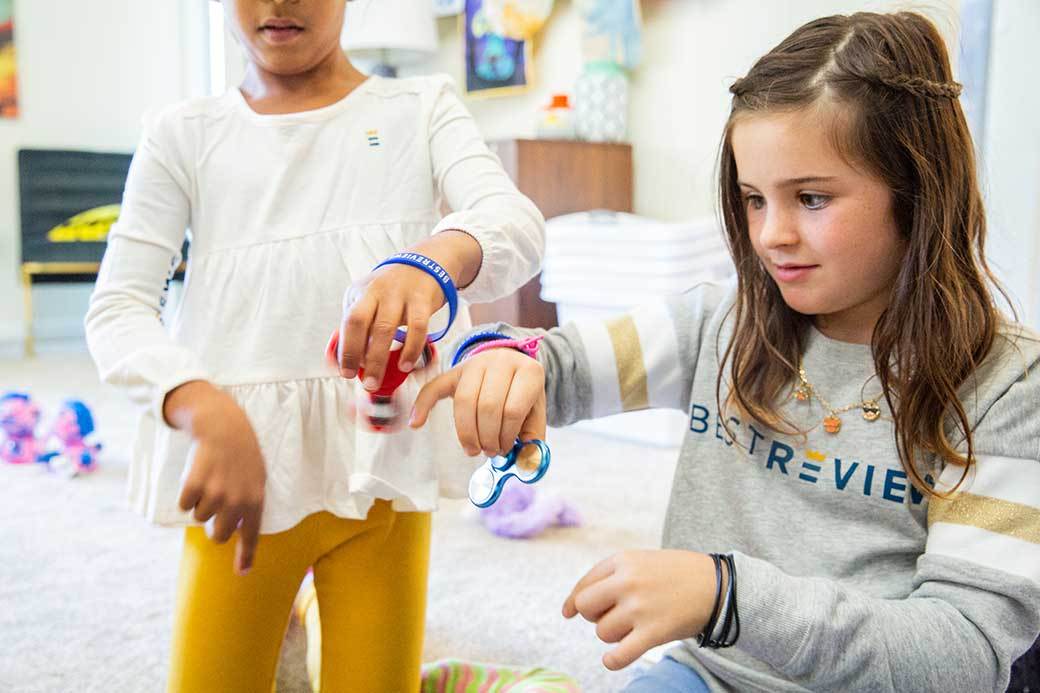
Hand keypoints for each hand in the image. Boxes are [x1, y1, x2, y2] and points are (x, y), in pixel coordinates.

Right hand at [164, 381, 266, 575]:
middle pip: (218, 535)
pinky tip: (197, 476)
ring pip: (199, 518)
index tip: (242, 573)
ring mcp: (215, 494)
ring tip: (211, 481)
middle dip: (215, 526)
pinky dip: (187, 494)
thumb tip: (237, 531)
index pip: (251, 535)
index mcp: (255, 500)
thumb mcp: (257, 479)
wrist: (225, 428)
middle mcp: (236, 501)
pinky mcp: (195, 485)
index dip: (246, 556)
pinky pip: (185, 505)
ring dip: (201, 503)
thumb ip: (249, 505)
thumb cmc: (242, 456)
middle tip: (217, 505)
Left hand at [338, 230, 481, 390]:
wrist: (427, 263)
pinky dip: (411, 349)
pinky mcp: (422, 299)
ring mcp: (400, 294)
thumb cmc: (394, 290)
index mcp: (361, 293)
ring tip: (380, 380)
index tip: (345, 372)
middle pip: (361, 323)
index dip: (345, 349)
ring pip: (386, 328)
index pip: (348, 322)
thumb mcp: (370, 299)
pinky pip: (417, 328)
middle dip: (359, 356)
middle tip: (363, 381)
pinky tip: (406, 365)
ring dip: (381, 358)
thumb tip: (339, 359)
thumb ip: (357, 327)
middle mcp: (377, 291)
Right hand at [409, 348, 545, 457]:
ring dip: (467, 433)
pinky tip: (416, 423)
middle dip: (486, 437)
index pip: (512, 410)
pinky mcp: (455, 370)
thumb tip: (526, 464)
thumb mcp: (536, 413)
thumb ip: (534, 440)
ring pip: (464, 401)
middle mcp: (502, 362)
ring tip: (474, 448)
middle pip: (487, 406)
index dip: (506, 436)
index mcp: (529, 372)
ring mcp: (476, 363)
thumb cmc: (523, 394)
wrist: (511, 365)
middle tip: (489, 451)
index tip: (505, 450)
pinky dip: (423, 405)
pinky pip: (434, 387)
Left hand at [562, 550, 718, 670]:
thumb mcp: (642, 560)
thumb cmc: (678, 573)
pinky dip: (612, 660)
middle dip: (594, 616)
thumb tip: (577, 604)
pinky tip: (613, 659)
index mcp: (622, 561)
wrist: (717, 585)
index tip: (569, 612)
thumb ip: (613, 575)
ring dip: (613, 635)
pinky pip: (619, 655)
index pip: (584, 584)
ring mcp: (639, 608)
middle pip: (586, 607)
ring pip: (603, 632)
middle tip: (613, 617)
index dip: (573, 601)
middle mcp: (627, 582)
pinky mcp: (653, 632)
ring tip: (633, 627)